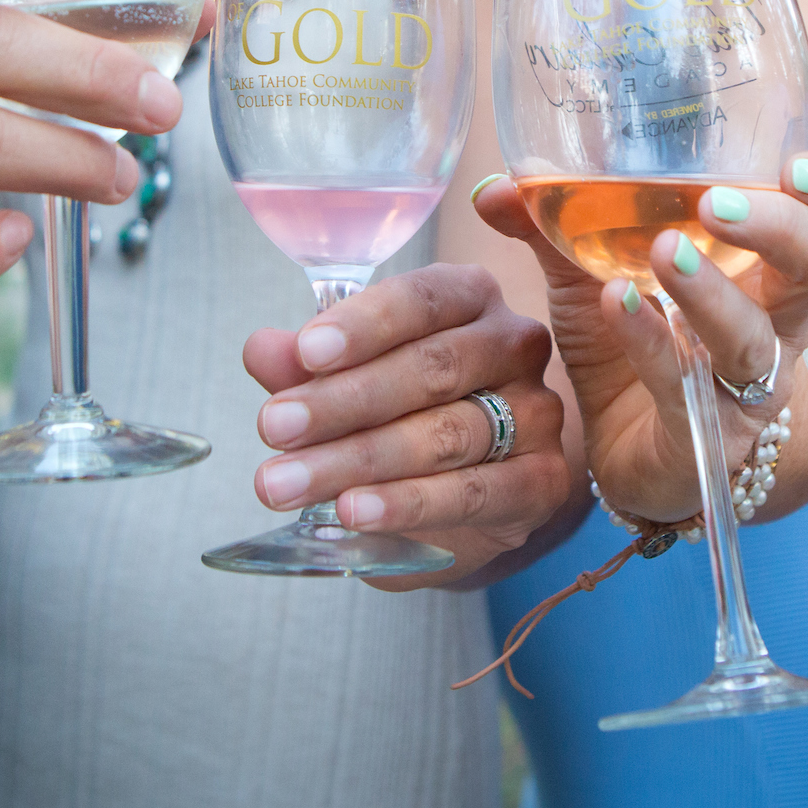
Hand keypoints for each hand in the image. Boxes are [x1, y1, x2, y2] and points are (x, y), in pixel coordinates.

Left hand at [242, 264, 568, 586]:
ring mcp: (537, 412)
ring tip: (288, 484)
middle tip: (274, 427)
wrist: (469, 486)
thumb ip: (307, 363)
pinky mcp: (543, 481)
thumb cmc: (405, 408)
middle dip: (344, 401)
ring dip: (359, 460)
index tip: (306, 353)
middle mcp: (513, 344)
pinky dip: (408, 504)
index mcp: (468, 297)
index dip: (363, 325)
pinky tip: (354, 511)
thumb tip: (264, 350)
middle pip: (432, 368)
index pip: (420, 299)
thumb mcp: (349, 377)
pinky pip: (473, 492)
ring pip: (447, 434)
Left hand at [474, 153, 807, 522]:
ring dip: (711, 290)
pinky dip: (651, 342)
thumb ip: (556, 220)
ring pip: (754, 338)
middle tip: (719, 200)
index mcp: (771, 270)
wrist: (620, 455)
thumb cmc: (634, 345)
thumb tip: (501, 179)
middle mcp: (777, 324)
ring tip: (663, 250)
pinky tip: (618, 302)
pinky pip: (687, 389)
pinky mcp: (707, 436)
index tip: (799, 160)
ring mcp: (746, 386)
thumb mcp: (594, 272)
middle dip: (784, 228)